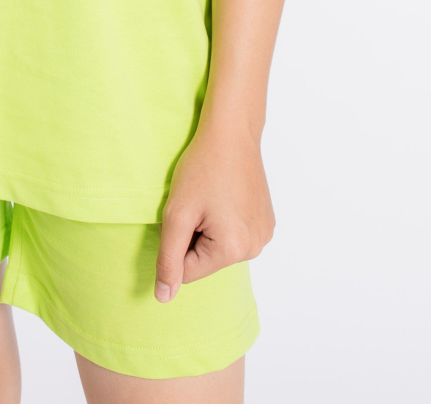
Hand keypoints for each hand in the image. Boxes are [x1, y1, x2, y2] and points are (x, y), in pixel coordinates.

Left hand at [154, 124, 274, 300]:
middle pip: (205, 260)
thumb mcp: (177, 214)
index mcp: (233, 250)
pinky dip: (224, 221)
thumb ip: (168, 259)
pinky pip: (234, 235)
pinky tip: (224, 195)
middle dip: (192, 236)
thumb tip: (164, 298)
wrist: (232, 133)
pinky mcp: (266, 222)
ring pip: (219, 248)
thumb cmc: (202, 168)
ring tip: (210, 197)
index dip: (175, 241)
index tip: (184, 211)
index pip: (187, 271)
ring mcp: (264, 235)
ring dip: (207, 229)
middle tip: (196, 202)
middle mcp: (255, 248)